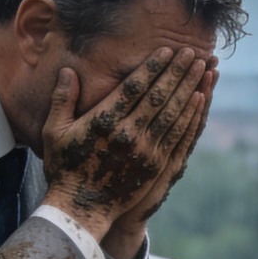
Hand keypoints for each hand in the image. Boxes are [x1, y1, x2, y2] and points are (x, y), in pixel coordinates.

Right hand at [41, 47, 211, 240]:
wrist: (82, 208)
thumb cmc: (65, 166)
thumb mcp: (54, 131)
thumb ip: (61, 99)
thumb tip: (68, 71)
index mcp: (104, 121)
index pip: (134, 87)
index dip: (153, 66)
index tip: (168, 50)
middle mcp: (128, 134)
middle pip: (159, 96)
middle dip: (178, 72)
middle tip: (193, 51)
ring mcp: (145, 151)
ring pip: (173, 114)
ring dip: (189, 88)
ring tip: (203, 68)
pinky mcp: (156, 166)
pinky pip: (178, 136)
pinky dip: (190, 116)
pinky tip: (199, 100)